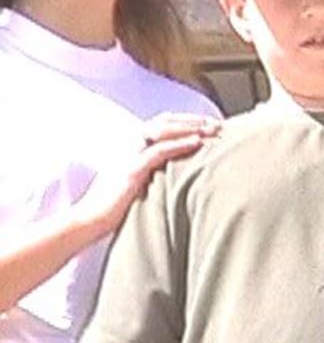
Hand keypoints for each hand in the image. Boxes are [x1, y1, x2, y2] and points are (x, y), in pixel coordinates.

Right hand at [72, 113, 219, 236]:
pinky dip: (179, 144)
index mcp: (130, 146)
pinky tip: (197, 143)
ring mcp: (128, 155)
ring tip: (212, 129)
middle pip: (165, 121)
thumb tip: (178, 167)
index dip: (186, 120)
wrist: (85, 223)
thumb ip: (151, 169)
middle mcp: (128, 145)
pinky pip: (158, 151)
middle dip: (193, 119)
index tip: (209, 122)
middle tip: (218, 123)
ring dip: (190, 127)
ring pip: (163, 130)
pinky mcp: (130, 170)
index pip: (162, 124)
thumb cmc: (111, 206)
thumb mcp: (134, 181)